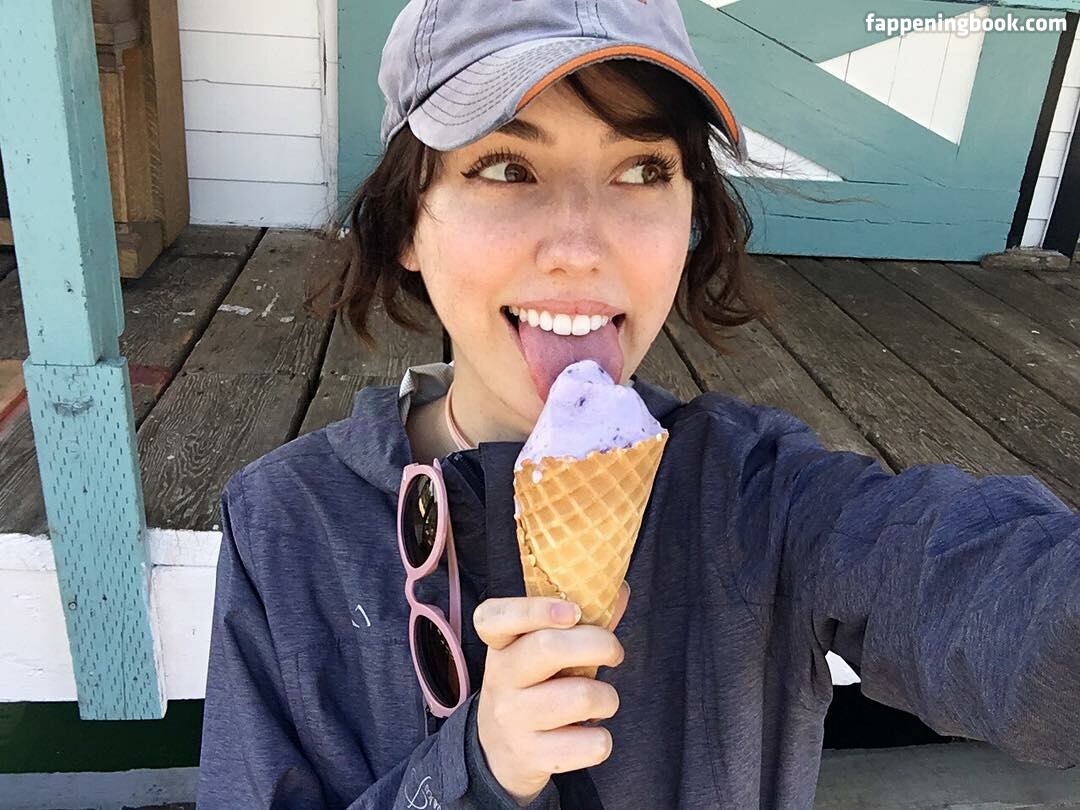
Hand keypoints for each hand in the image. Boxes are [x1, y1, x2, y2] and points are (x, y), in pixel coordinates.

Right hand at [472, 582, 630, 804]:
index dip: (536, 609)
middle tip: (614, 653)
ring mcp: (512, 719)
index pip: (496, 617)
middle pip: (549, 647)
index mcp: (500, 644)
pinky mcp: (530, 756)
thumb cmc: (534, 685)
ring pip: (581, 697)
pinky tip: (587, 735)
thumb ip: (580, 621)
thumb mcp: (540, 650)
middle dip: (600, 644)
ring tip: (600, 701)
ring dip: (607, 697)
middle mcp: (500, 678)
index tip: (574, 612)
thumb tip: (621, 592)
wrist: (498, 752)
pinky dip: (601, 739)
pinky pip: (591, 744)